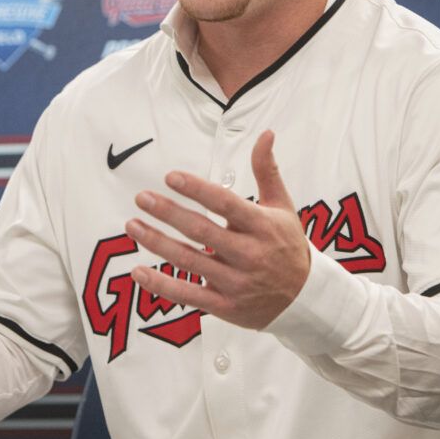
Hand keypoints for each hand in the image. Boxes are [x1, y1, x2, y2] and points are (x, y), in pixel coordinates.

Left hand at [125, 130, 309, 329]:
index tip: (170, 176)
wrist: (306, 298)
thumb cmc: (287, 244)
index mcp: (261, 225)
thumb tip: (266, 133)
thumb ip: (267, 170)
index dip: (197, 189)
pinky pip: (188, 295)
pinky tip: (139, 272)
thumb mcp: (283, 206)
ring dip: (157, 243)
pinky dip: (161, 284)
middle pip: (201, 231)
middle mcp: (248, 253)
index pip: (225, 203)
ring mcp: (236, 282)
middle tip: (141, 198)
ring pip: (189, 261)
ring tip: (133, 225)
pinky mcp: (225, 305)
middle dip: (168, 213)